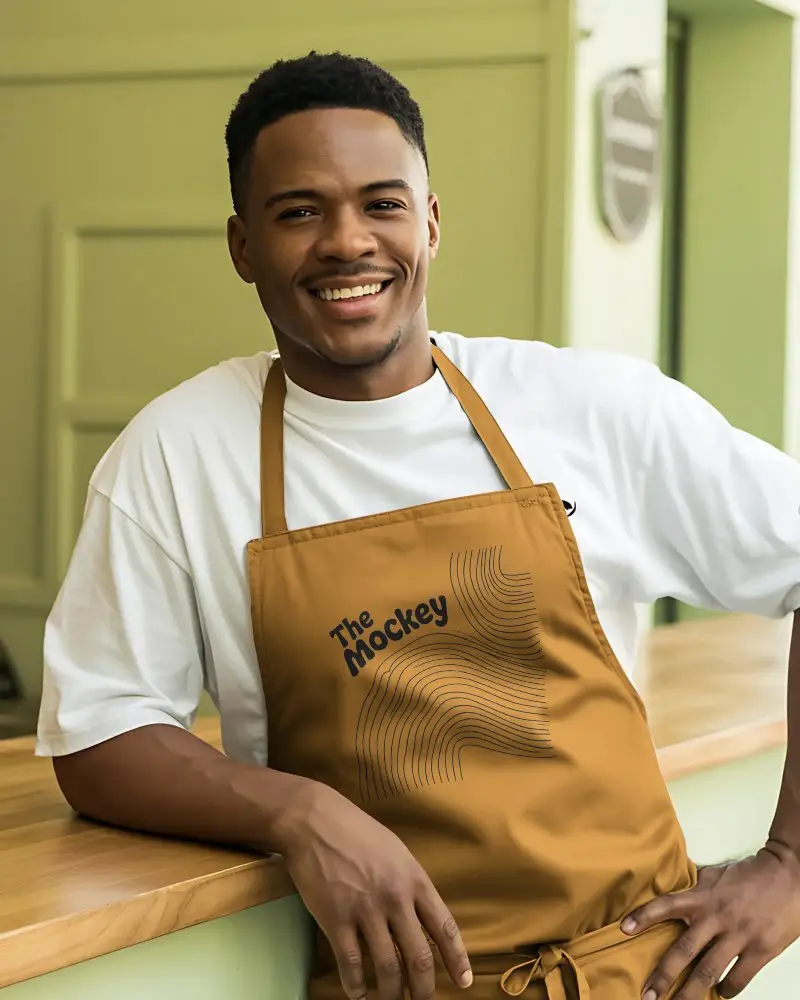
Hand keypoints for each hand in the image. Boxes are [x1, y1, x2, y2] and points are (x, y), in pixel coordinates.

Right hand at [275, 780, 472, 999]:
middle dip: (424, 990)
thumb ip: (410, 885)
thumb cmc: (357, 832)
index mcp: (414, 880)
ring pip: (388, 968)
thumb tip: (421, 918)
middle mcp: (395, 898)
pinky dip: (357, 987)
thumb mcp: (396, 852)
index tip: (464, 982)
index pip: (444, 927)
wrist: (315, 821)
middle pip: (419, 958)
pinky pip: (351, 964)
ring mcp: (366, 910)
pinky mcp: (336, 919)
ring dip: (392, 994)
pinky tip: (359, 995)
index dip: (457, 959)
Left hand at [621, 846, 799, 998]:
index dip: (645, 916)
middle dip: (663, 975)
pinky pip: (739, 977)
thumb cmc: (750, 874)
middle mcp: (716, 917)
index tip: (624, 929)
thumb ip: (695, 886)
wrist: (789, 875)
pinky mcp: (761, 949)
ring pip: (708, 971)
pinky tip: (719, 996)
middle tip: (647, 995)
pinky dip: (727, 989)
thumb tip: (674, 887)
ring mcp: (739, 935)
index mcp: (703, 897)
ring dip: (690, 993)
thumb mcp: (716, 875)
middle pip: (684, 950)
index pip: (667, 905)